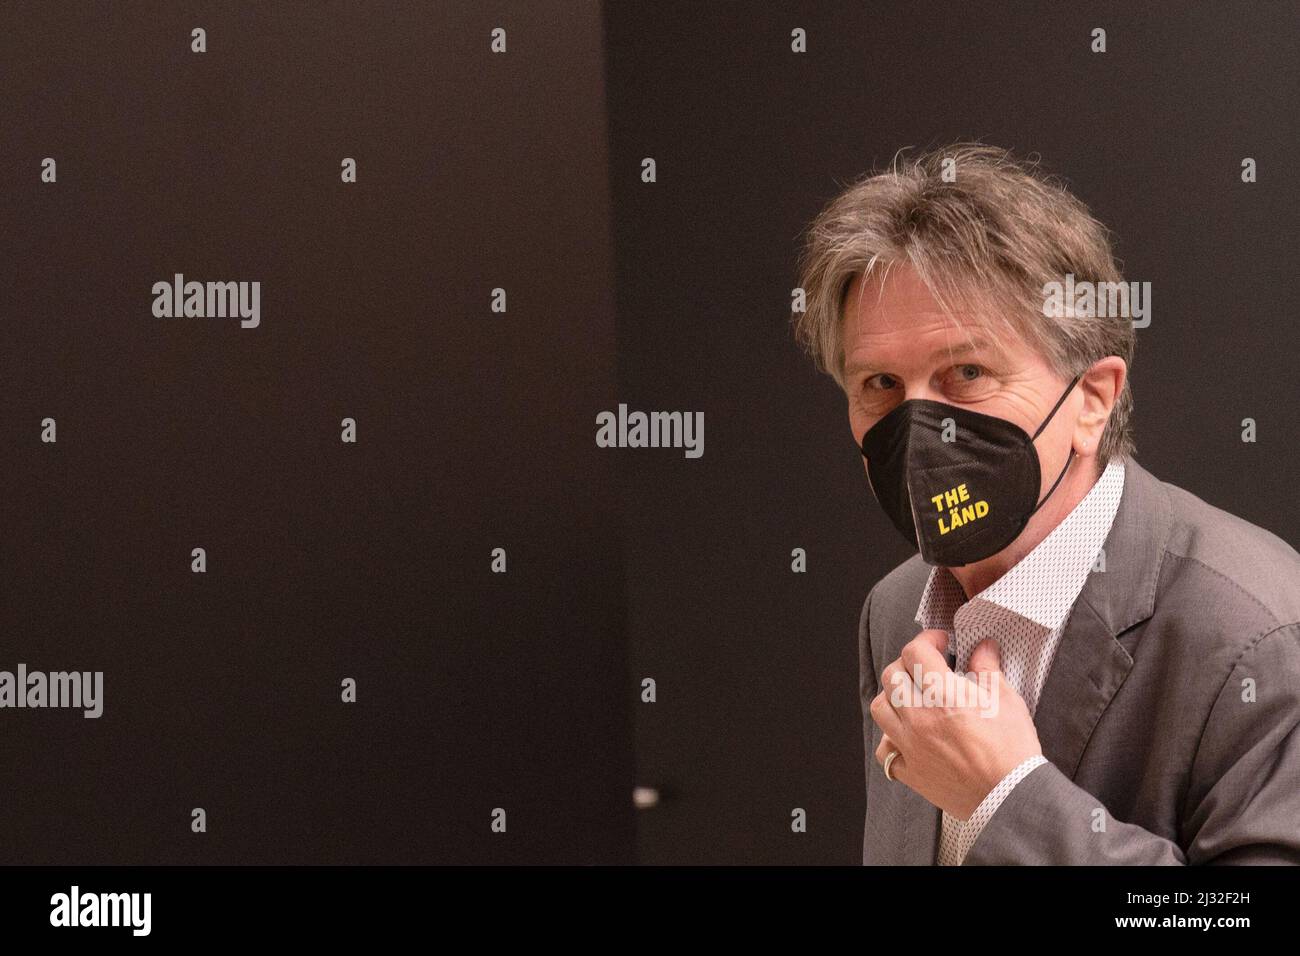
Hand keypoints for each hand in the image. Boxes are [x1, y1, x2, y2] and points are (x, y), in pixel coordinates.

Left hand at [870, 628, 1041, 819]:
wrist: (1012, 798)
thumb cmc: (1013, 751)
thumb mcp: (1007, 701)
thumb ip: (988, 669)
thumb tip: (983, 647)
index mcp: (944, 697)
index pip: (915, 652)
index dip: (927, 639)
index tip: (940, 642)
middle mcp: (920, 719)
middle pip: (892, 675)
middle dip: (908, 662)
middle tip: (926, 666)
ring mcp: (911, 746)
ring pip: (880, 707)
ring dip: (893, 695)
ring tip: (912, 696)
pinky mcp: (911, 771)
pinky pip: (885, 750)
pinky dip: (890, 738)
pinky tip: (907, 734)